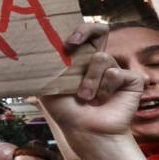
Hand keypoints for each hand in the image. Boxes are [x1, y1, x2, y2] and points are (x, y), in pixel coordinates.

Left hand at [40, 23, 142, 145]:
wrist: (86, 131)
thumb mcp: (47, 87)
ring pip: (101, 58)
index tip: (66, 41)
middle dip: (86, 30)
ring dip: (88, 81)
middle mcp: (98, 62)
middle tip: (72, 43)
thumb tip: (27, 53)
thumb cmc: (66, 112)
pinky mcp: (130, 80)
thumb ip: (44, 69)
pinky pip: (115, 73)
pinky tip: (102, 100)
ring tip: (85, 98)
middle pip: (100, 29)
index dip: (79, 28)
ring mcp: (115, 69)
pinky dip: (104, 89)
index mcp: (80, 60)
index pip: (83, 33)